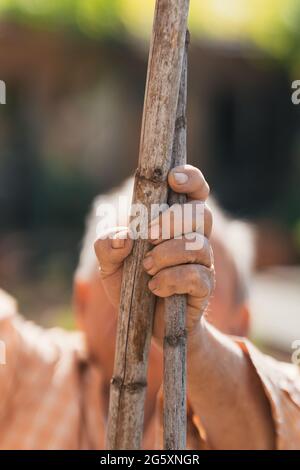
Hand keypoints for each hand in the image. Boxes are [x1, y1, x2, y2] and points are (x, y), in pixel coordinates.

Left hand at [94, 165, 214, 347]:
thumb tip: (123, 236)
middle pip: (201, 213)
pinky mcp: (204, 287)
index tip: (174, 178)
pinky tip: (155, 288)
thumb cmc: (131, 284)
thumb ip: (106, 245)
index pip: (196, 192)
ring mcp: (202, 263)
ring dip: (166, 254)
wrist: (144, 324)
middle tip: (149, 235)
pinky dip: (171, 279)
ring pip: (197, 245)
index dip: (191, 179)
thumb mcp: (108, 264)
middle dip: (173, 220)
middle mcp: (194, 238)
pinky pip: (196, 276)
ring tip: (147, 269)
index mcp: (176, 223)